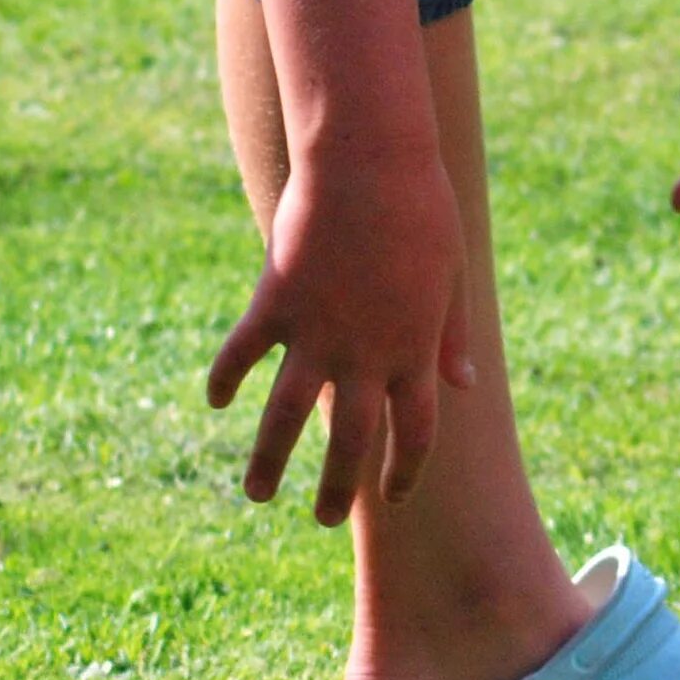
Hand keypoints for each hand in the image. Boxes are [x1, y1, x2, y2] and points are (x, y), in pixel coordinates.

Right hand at [206, 143, 475, 523]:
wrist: (371, 160)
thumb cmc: (421, 210)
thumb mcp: (452, 276)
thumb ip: (452, 336)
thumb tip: (463, 386)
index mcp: (414, 351)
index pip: (415, 433)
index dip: (404, 471)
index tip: (392, 497)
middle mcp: (366, 354)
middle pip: (352, 441)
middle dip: (337, 487)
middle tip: (323, 519)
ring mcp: (316, 332)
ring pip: (286, 416)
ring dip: (270, 461)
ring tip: (256, 494)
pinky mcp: (275, 302)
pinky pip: (243, 353)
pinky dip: (226, 377)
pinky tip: (216, 399)